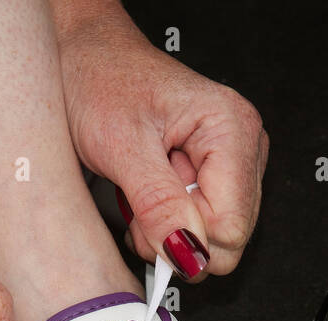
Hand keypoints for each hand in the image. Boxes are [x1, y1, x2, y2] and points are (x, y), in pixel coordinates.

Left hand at [56, 6, 267, 278]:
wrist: (84, 60)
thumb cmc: (98, 80)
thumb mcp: (120, 145)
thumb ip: (158, 204)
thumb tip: (188, 253)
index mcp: (232, 130)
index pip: (231, 227)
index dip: (183, 235)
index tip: (144, 215)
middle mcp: (243, 147)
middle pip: (228, 238)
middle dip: (176, 233)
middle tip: (140, 199)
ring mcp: (232, 164)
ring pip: (214, 239)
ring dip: (168, 228)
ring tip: (142, 189)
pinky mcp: (215, 176)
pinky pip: (201, 227)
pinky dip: (167, 222)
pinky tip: (149, 193)